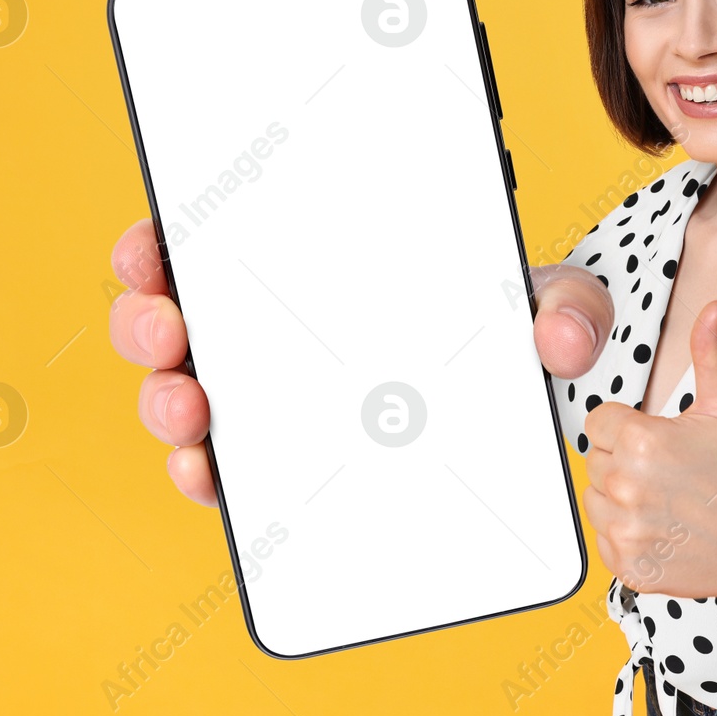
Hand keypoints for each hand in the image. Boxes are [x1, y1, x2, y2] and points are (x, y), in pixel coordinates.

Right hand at [107, 219, 615, 505]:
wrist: (521, 397)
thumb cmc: (510, 326)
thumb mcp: (548, 303)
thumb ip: (568, 308)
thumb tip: (562, 341)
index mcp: (310, 261)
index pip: (209, 240)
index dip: (160, 241)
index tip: (152, 245)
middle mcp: (273, 328)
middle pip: (175, 316)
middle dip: (148, 320)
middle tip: (168, 324)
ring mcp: (270, 397)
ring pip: (186, 393)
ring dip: (166, 400)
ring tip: (191, 408)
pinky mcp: (283, 464)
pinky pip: (226, 468)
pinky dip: (205, 472)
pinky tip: (211, 475)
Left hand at [583, 300, 716, 603]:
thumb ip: (709, 355)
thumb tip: (712, 311)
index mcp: (643, 442)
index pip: (598, 421)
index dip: (629, 426)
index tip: (657, 439)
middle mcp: (627, 487)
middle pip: (597, 457)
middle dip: (627, 459)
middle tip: (671, 471)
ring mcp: (625, 530)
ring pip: (596, 497)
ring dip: (622, 497)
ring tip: (667, 499)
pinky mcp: (627, 565)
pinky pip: (604, 537)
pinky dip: (627, 533)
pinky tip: (663, 527)